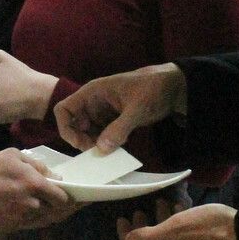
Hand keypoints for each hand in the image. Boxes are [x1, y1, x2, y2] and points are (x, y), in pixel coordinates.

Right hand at [0, 149, 73, 236]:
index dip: (72, 196)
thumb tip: (50, 175)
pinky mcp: (11, 229)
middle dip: (67, 207)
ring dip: (53, 214)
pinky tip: (38, 212)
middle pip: (58, 211)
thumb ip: (34, 163)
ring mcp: (21, 220)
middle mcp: (31, 204)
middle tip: (76, 204)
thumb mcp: (9, 156)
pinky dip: (38, 218)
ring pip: (45, 219)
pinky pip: (31, 224)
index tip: (78, 195)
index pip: (62, 195)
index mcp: (33, 184)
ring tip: (58, 208)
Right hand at [55, 64, 185, 153]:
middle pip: (74, 125)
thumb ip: (120, 128)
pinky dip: (107, 144)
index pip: (64, 109)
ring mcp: (103, 112)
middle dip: (82, 141)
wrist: (174, 86)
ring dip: (95, 145)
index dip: (66, 128)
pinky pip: (102, 135)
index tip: (81, 144)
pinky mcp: (114, 121)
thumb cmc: (153, 88)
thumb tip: (101, 148)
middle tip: (98, 153)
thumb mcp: (137, 108)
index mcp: (92, 92)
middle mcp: (93, 103)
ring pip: (88, 133)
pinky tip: (119, 148)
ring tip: (110, 152)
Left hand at [117, 202, 238, 239]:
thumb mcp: (175, 227)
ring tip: (161, 204)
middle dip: (140, 228)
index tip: (122, 219)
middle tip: (139, 211)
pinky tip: (181, 208)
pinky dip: (174, 224)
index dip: (124, 235)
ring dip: (158, 222)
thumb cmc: (208, 227)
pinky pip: (180, 239)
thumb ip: (149, 237)